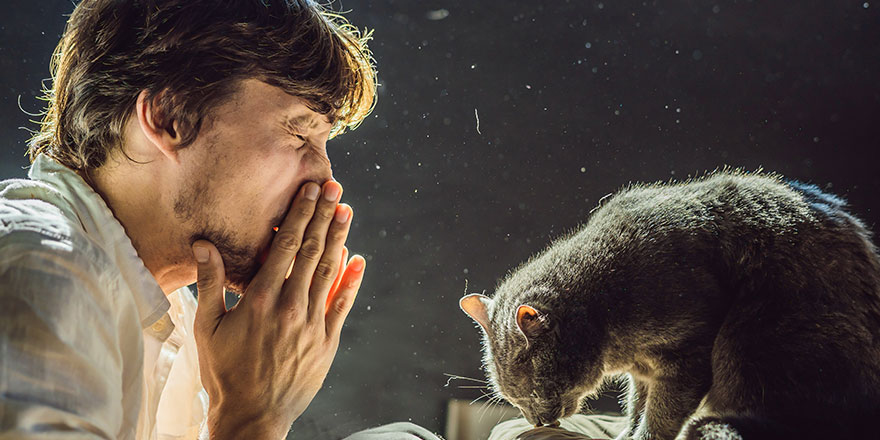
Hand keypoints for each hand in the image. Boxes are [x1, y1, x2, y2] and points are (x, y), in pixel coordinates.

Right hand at [191, 180, 365, 438]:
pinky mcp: (326, 342)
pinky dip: (352, 280)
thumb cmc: (223, 372)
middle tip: (335, 189)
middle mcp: (291, 306)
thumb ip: (210, 283)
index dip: (300, 214)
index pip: (287, 246)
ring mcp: (312, 324)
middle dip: (324, 216)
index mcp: (261, 299)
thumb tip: (202, 244)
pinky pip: (342, 305)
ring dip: (340, 239)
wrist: (251, 416)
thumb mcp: (207, 327)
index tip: (311, 190)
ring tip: (347, 212)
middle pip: (313, 251)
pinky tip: (360, 259)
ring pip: (330, 272)